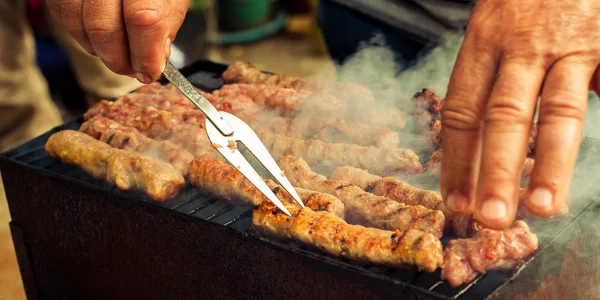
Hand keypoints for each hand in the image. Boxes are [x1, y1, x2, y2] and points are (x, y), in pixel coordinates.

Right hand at [47, 0, 189, 82]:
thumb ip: (167, 22)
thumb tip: (156, 57)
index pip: (144, 18)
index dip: (146, 53)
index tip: (150, 72)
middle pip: (104, 26)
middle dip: (119, 59)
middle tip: (133, 70)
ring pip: (78, 24)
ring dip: (100, 51)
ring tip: (119, 55)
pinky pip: (63, 15)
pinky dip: (82, 35)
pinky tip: (101, 38)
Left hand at [440, 0, 599, 228]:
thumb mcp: (496, 27)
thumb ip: (492, 81)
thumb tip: (484, 142)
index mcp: (484, 43)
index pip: (462, 111)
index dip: (457, 160)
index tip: (456, 201)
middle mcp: (522, 46)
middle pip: (503, 116)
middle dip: (495, 171)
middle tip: (490, 218)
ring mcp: (569, 45)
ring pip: (556, 112)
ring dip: (549, 164)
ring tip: (542, 207)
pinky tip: (592, 169)